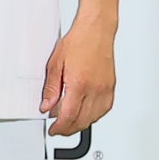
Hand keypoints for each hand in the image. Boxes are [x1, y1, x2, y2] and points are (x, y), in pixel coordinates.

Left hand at [42, 19, 116, 137]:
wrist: (97, 30)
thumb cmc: (79, 41)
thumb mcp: (55, 63)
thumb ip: (51, 88)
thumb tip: (47, 106)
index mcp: (79, 83)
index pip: (69, 115)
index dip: (60, 127)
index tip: (54, 129)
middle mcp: (95, 88)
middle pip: (83, 120)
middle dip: (69, 128)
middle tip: (59, 128)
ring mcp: (105, 88)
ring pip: (95, 117)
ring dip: (82, 124)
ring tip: (71, 122)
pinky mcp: (111, 86)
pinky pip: (105, 109)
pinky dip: (95, 115)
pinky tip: (87, 113)